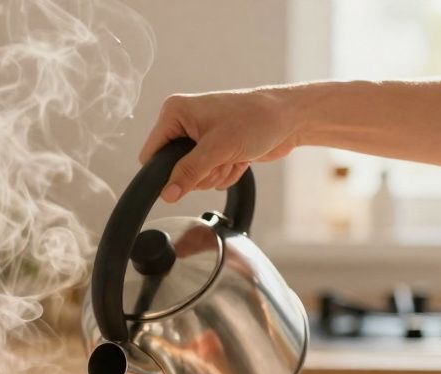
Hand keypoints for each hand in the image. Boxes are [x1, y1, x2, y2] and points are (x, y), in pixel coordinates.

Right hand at [139, 85, 307, 201]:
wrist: (290, 118)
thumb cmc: (256, 119)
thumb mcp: (218, 148)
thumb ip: (189, 173)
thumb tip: (167, 194)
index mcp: (175, 112)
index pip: (151, 154)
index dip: (166, 171)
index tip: (189, 175)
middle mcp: (184, 123)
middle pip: (173, 170)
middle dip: (199, 174)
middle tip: (220, 159)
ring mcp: (200, 137)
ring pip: (193, 177)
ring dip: (215, 175)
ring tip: (233, 156)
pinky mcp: (215, 149)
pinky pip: (209, 176)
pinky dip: (225, 173)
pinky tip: (240, 158)